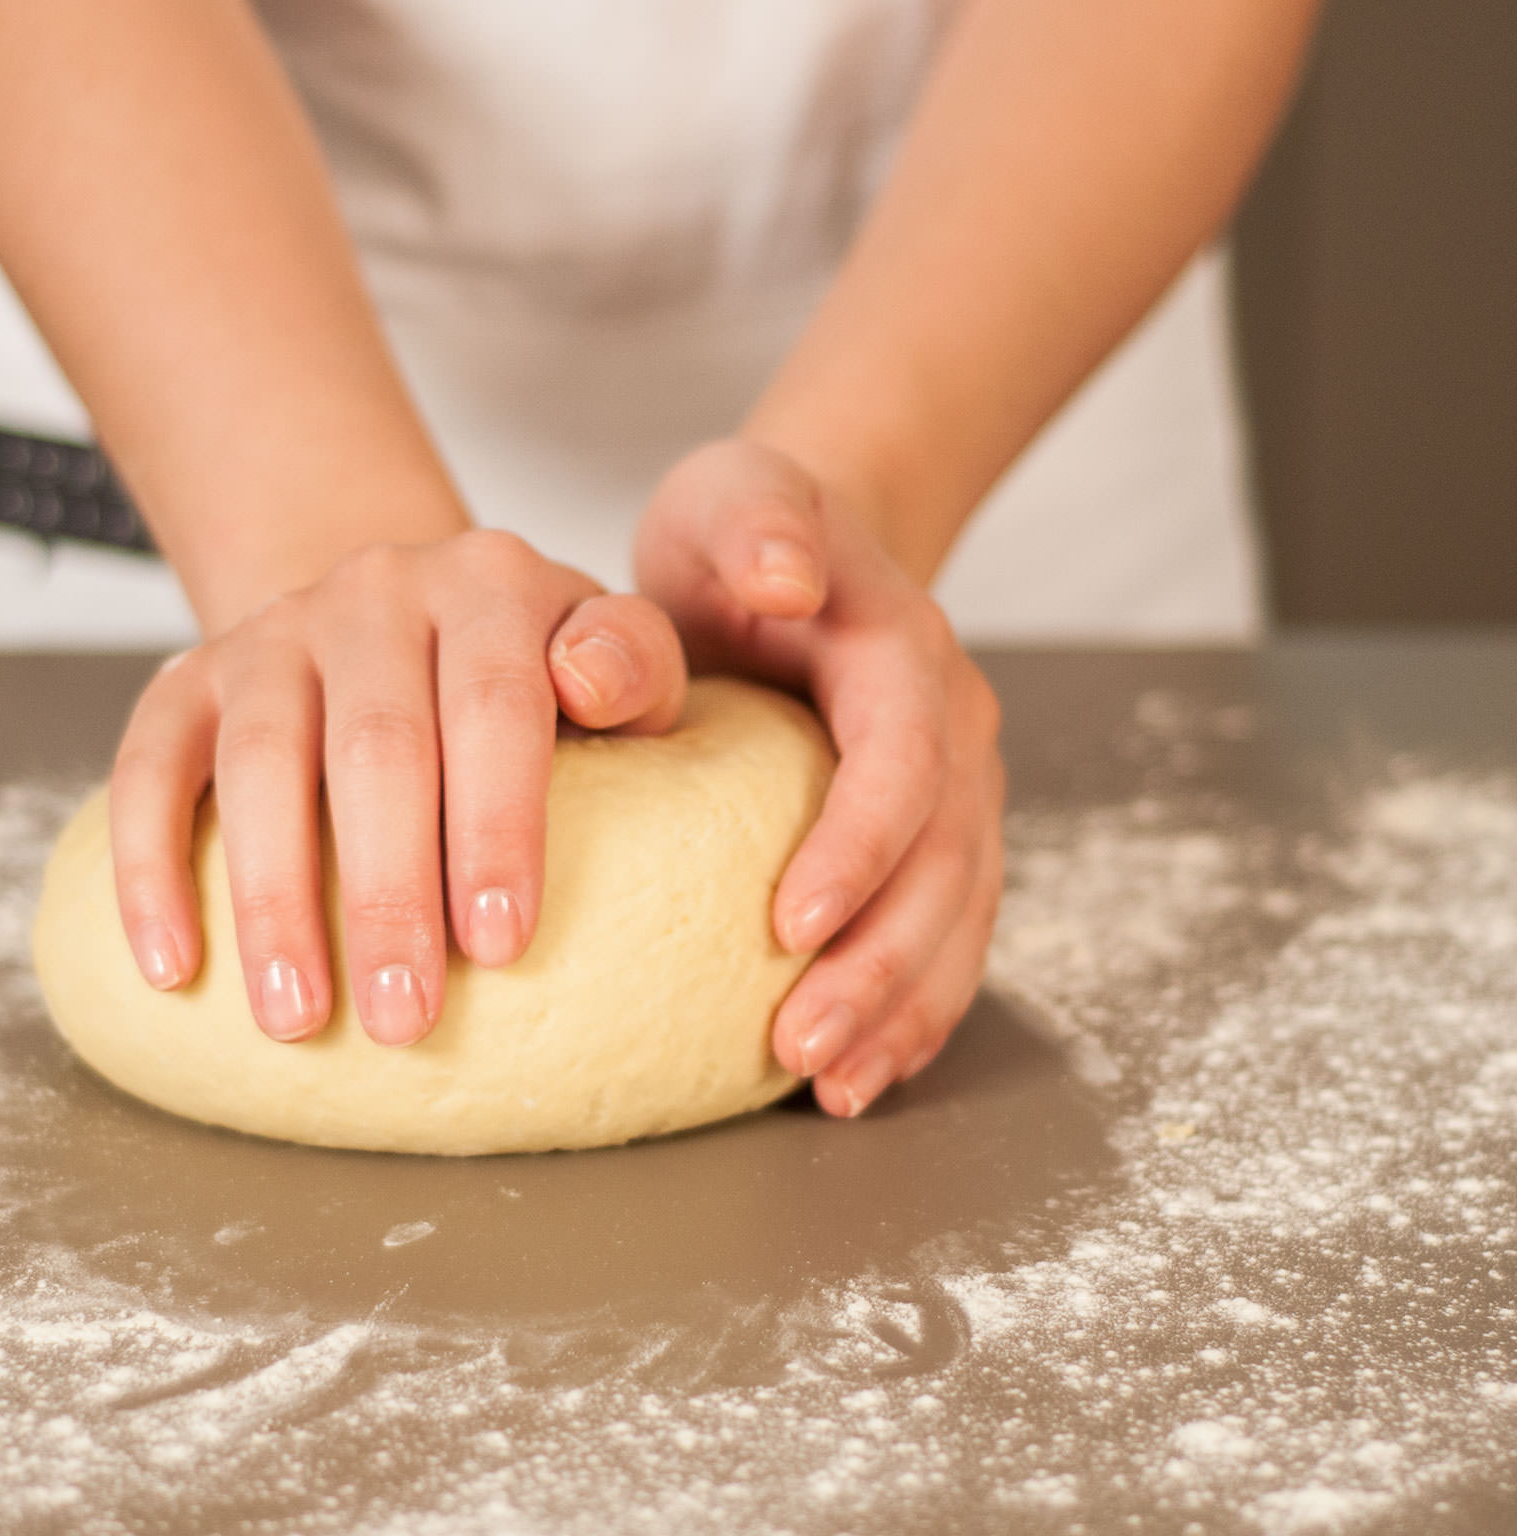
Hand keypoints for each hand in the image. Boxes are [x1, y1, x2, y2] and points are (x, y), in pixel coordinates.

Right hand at [110, 530, 687, 1046]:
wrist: (398, 615)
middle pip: (375, 746)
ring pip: (259, 762)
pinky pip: (149, 766)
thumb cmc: (524, 672)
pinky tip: (172, 966)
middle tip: (403, 1020)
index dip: (496, 826)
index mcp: (489, 586)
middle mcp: (375, 593)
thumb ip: (632, 667)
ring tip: (296, 1019)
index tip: (499, 947)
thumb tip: (589, 684)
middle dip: (387, 894)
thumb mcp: (606, 655)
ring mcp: (273, 632)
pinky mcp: (189, 675)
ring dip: (272, 900)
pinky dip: (150, 869)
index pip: (494, 703)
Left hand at [635, 439, 1004, 1116]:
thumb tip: (781, 572)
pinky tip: (856, 1077)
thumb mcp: (729, 498)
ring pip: (956, 922)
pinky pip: (942, 941)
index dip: (858, 848)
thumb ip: (752, 522)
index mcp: (905, 658)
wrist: (795, 551)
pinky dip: (909, 1014)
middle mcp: (952, 733)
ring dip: (901, 1011)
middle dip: (881, 966)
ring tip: (831, 1088)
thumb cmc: (741, 536)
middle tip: (799, 1047)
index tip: (788, 927)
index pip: (903, 765)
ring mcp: (955, 797)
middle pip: (944, 868)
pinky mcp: (932, 845)